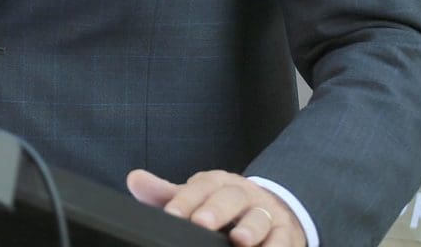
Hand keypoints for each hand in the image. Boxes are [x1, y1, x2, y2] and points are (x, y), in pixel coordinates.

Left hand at [127, 168, 305, 246]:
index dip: (186, 199)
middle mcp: (245, 194)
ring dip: (250, 229)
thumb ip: (167, 194)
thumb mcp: (197, 197)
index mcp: (219, 183)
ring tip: (239, 240)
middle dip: (217, 210)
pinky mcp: (286, 234)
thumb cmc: (224, 207)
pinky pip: (283, 240)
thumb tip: (134, 179)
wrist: (272, 210)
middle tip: (202, 223)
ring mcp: (268, 213)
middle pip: (232, 197)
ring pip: (260, 218)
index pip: (201, 186)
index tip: (172, 214)